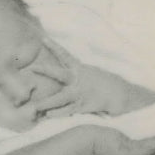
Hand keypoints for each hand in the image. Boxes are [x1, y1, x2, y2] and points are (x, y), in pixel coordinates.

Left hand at [33, 39, 154, 117]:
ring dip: (47, 102)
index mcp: (80, 69)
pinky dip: (58, 113)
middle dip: (46, 71)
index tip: (43, 39)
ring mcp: (80, 93)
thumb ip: (76, 74)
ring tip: (34, 107)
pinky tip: (48, 116)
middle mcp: (79, 79)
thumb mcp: (90, 73)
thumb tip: (65, 73)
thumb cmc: (103, 84)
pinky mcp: (84, 105)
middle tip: (33, 67)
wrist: (121, 94)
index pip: (65, 55)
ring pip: (60, 97)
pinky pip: (68, 111)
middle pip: (59, 74)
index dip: (54, 47)